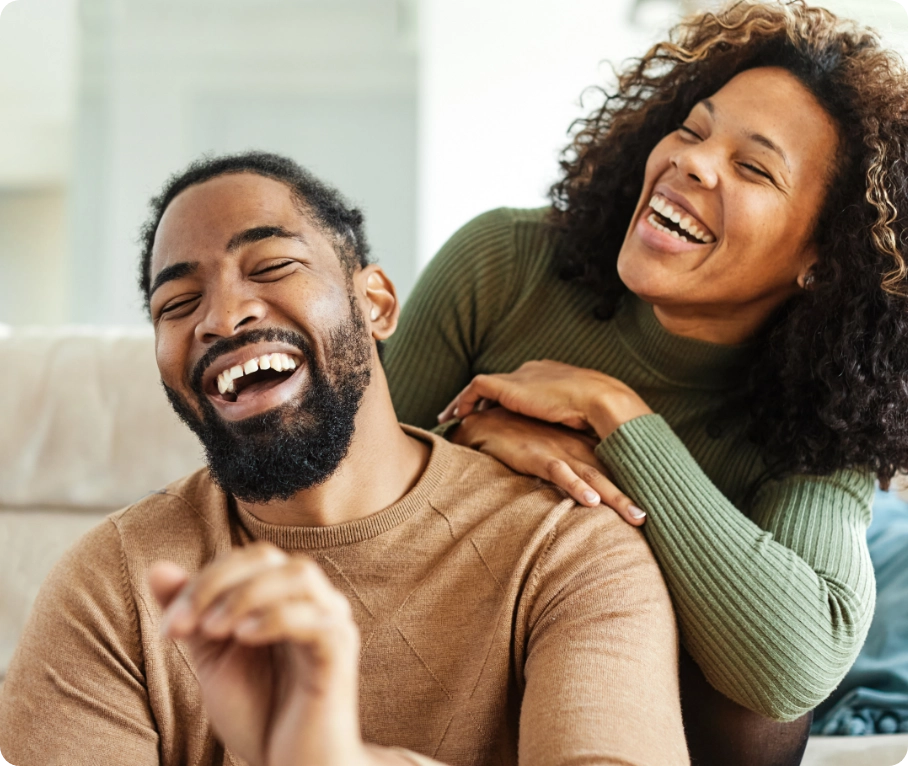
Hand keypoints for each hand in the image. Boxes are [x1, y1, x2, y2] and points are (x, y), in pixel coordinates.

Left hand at [150, 543, 376, 765]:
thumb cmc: (259, 714)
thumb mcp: (214, 659)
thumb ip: (192, 614)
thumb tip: (157, 569)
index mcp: (285, 597)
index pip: (246, 559)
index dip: (204, 581)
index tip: (170, 628)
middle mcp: (313, 601)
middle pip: (269, 557)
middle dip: (218, 583)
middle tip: (188, 626)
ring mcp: (332, 622)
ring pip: (299, 575)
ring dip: (247, 594)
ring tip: (215, 630)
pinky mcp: (340, 651)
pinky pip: (315, 619)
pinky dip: (275, 618)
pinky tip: (245, 638)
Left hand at [438, 360, 651, 439]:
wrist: (600, 399)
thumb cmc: (598, 415)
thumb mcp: (582, 419)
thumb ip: (571, 425)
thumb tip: (573, 444)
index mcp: (550, 377)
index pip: (520, 387)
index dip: (505, 401)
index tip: (494, 414)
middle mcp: (532, 371)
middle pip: (498, 384)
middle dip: (481, 399)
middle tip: (464, 413)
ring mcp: (520, 376)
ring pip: (481, 385)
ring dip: (464, 400)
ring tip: (450, 416)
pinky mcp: (509, 385)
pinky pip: (476, 387)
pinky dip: (464, 399)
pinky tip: (457, 416)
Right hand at [452, 407, 646, 525]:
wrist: (486, 425)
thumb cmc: (517, 441)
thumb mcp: (549, 452)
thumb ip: (569, 466)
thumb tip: (588, 488)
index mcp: (580, 446)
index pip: (613, 467)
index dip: (633, 485)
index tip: (655, 505)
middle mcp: (574, 448)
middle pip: (611, 475)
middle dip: (632, 497)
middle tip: (652, 518)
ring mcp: (558, 451)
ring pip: (593, 477)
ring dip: (615, 497)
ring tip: (636, 516)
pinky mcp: (537, 455)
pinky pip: (560, 473)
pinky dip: (576, 487)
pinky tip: (590, 501)